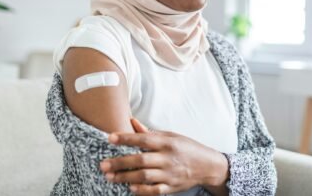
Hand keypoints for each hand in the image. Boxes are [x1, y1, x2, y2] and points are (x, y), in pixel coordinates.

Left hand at [99, 118, 228, 195]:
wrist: (208, 166)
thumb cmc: (187, 148)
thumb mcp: (171, 136)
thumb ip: (150, 132)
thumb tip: (131, 122)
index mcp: (167, 142)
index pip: (143, 139)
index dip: (126, 138)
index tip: (110, 138)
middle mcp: (168, 158)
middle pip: (140, 161)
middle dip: (120, 163)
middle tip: (103, 165)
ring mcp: (170, 174)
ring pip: (144, 177)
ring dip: (125, 177)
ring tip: (110, 176)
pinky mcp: (172, 187)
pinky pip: (154, 191)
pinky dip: (142, 191)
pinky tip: (130, 188)